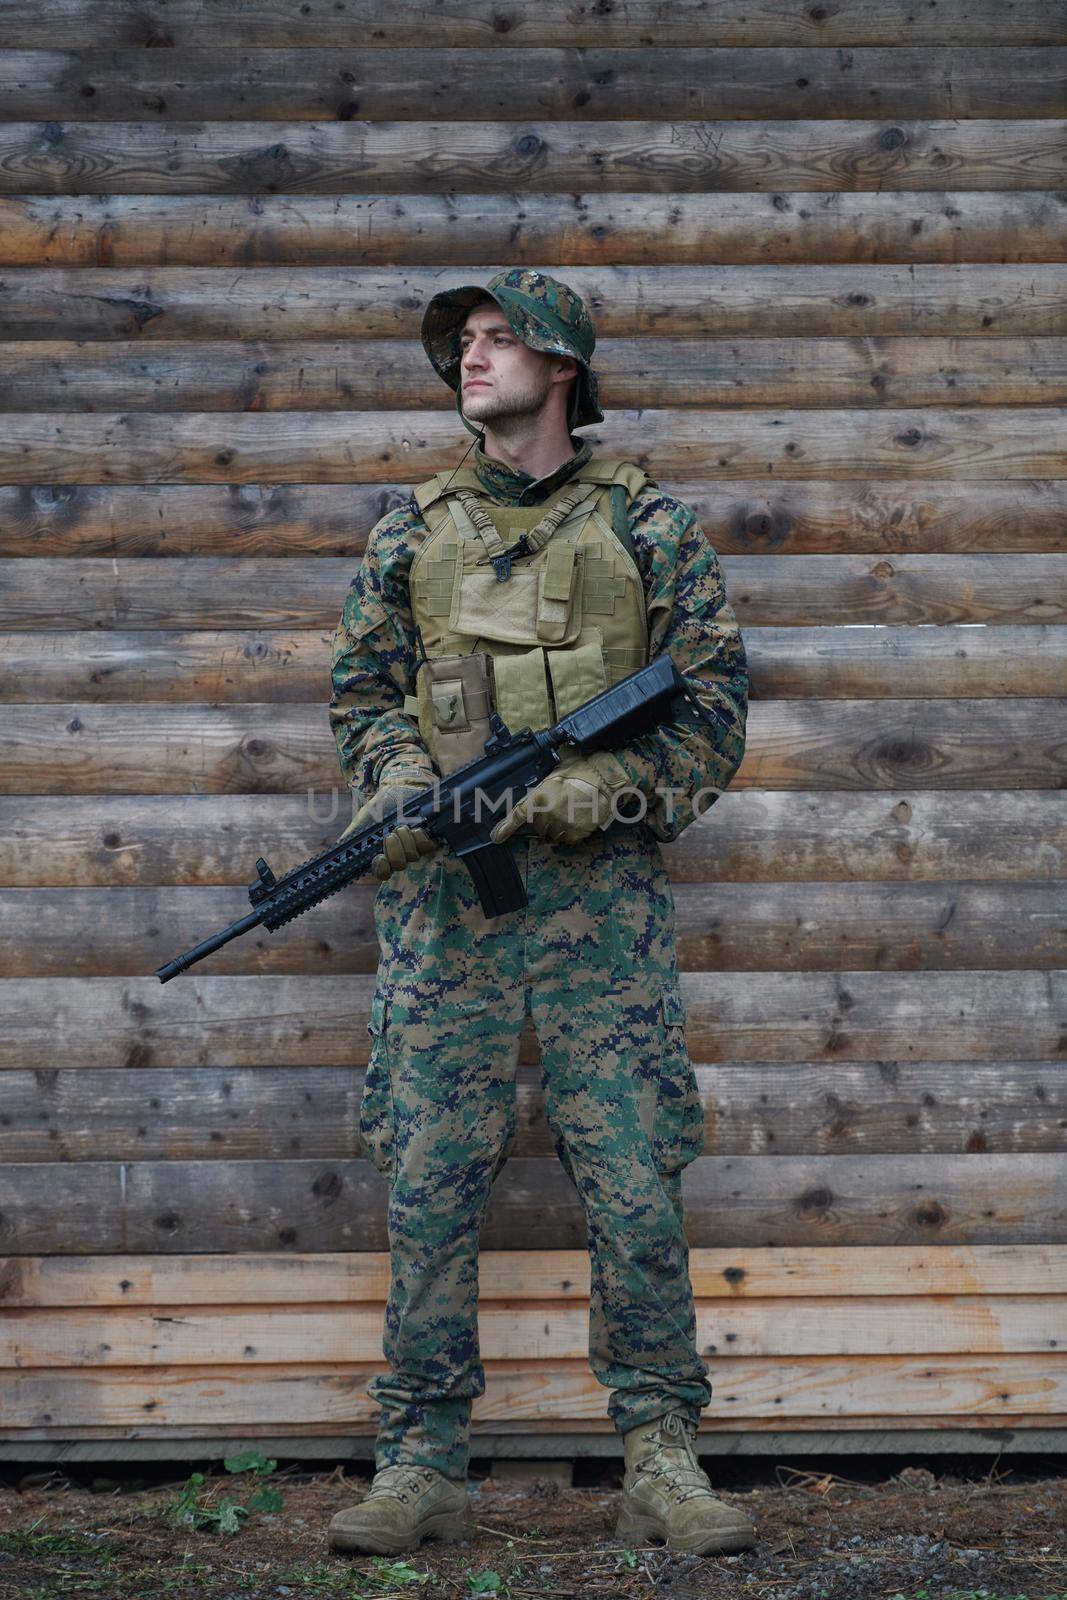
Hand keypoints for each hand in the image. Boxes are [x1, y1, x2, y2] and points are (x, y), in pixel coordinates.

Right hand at [343, 772, 436, 880]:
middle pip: (398, 865)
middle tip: (390, 834)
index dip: (382, 868)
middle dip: (394, 848)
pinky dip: (420, 837)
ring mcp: (413, 848)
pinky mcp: (426, 839)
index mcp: (381, 855)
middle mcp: (398, 855)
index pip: (382, 872)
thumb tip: (339, 851)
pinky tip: (415, 828)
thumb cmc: (378, 808)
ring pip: (412, 856)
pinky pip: (426, 847)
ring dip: (405, 839)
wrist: (397, 789)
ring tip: (401, 826)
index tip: (379, 857)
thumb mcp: (362, 821)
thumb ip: (350, 837)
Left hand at [490, 753, 619, 846]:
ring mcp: (563, 825)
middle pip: (539, 827)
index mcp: (540, 797)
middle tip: (560, 808)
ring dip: (559, 827)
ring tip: (573, 812)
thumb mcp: (557, 770)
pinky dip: (573, 832)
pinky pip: (569, 839)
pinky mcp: (577, 833)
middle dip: (545, 820)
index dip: (505, 828)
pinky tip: (581, 818)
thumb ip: (544, 784)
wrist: (607, 779)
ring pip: (554, 834)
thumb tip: (537, 786)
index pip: (517, 815)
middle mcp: (548, 813)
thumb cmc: (583, 770)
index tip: (496, 837)